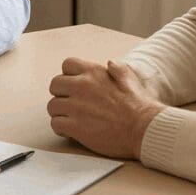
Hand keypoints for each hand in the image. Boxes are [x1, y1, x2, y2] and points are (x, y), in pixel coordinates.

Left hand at [47, 57, 164, 158]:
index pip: (67, 65)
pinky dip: (60, 128)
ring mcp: (76, 107)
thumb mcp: (130, 78)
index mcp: (94, 73)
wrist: (143, 129)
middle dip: (61, 94)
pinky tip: (70, 131)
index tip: (74, 86)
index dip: (69, 75)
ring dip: (60, 113)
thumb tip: (110, 63)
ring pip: (52, 106)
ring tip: (70, 119)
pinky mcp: (75, 126)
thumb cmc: (139, 105)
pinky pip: (55, 124)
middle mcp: (81, 86)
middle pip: (55, 85)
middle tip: (70, 103)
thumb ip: (117, 68)